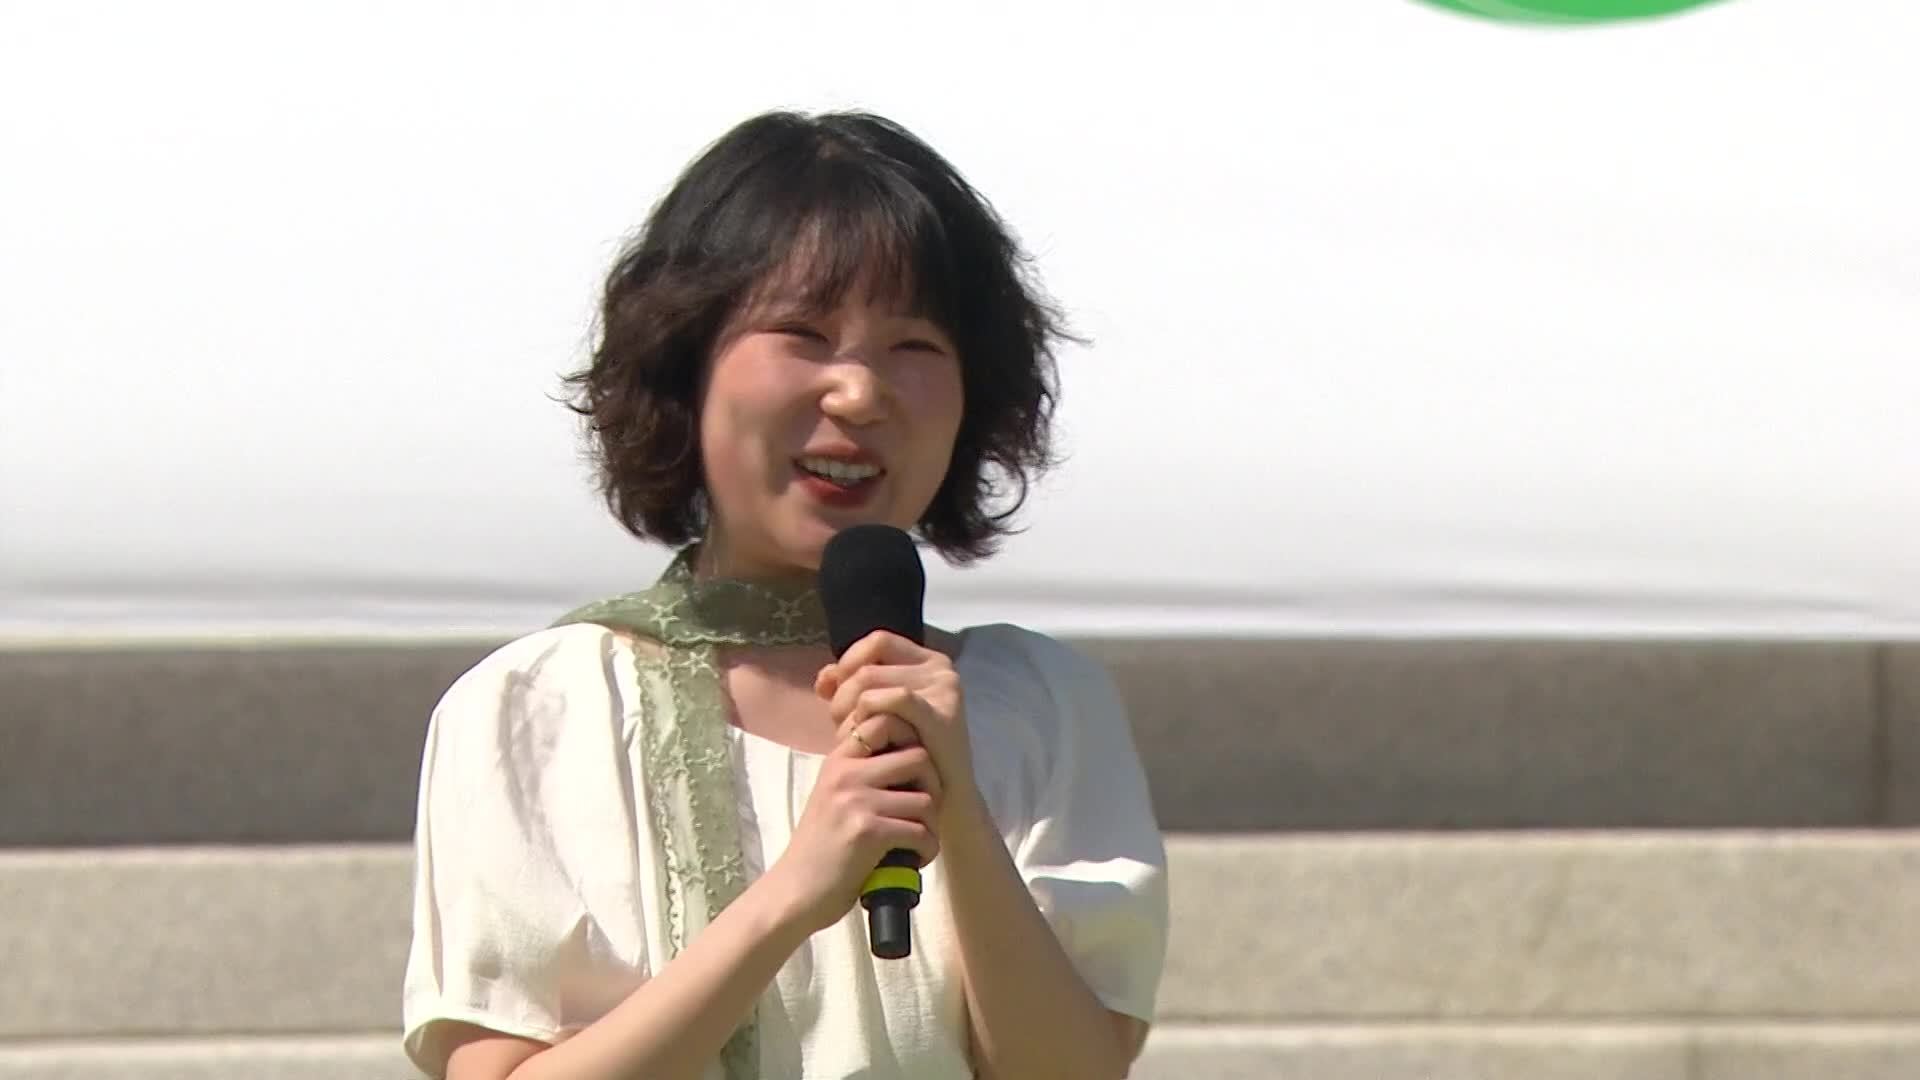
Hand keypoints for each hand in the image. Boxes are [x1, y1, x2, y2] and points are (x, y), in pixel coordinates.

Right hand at [764, 712, 943, 934]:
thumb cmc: (820, 849)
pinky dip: (926, 850)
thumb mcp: (833, 797)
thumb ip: (861, 774)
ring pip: (926, 799)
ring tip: (918, 842)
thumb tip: (910, 758)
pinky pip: (921, 832)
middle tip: (924, 813)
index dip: (912, 743)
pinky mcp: (867, 832)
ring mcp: (856, 801)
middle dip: (933, 787)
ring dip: (931, 826)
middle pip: (919, 757)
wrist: (793, 892)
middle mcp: (846, 773)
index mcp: (838, 761)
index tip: (912, 777)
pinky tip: (912, 860)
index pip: (886, 720)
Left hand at [815, 631, 977, 836]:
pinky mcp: (943, 714)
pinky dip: (868, 716)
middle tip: (842, 729)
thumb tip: (825, 677)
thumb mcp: (872, 717)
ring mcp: (943, 689)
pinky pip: (893, 699)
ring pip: (870, 681)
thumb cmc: (904, 759)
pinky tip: (865, 740)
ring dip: (848, 711)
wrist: (941, 803)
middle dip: (842, 697)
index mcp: (926, 662)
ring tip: (852, 740)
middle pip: (868, 665)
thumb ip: (850, 689)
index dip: (848, 661)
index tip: (832, 693)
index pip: (877, 641)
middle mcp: (940, 669)